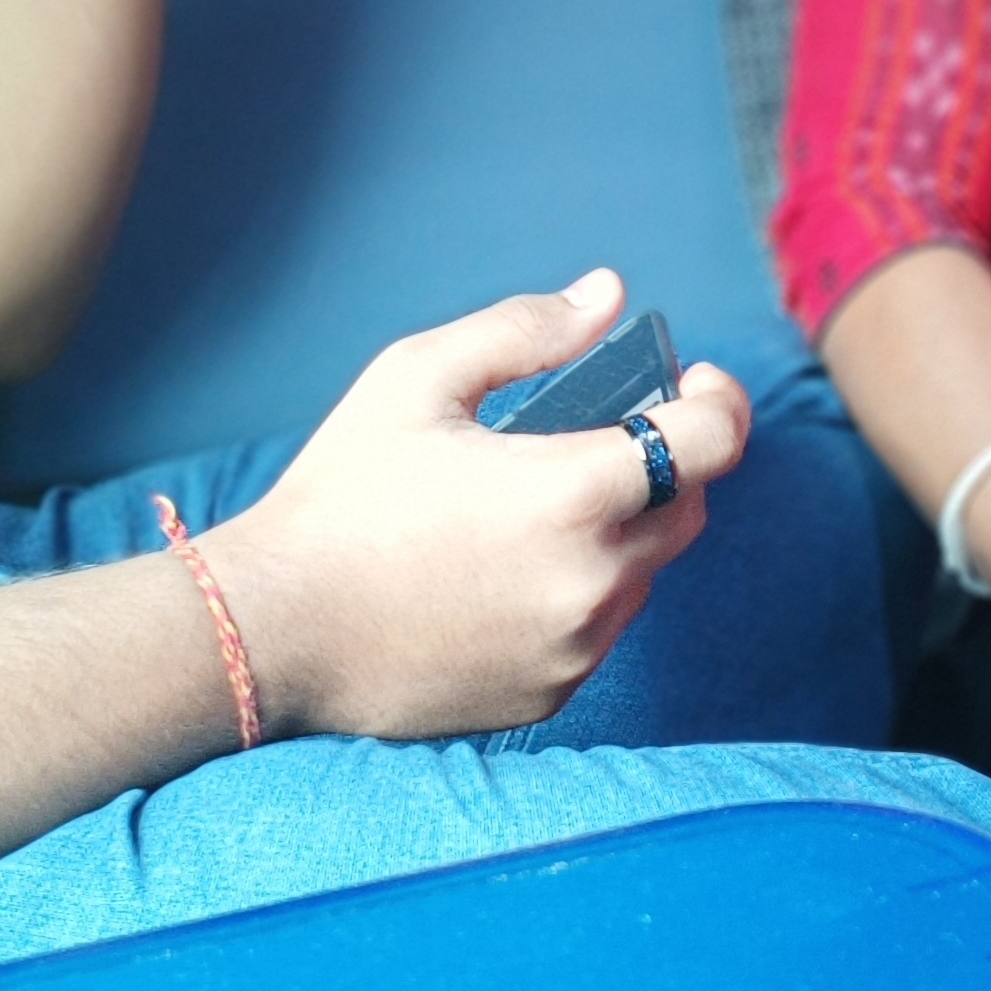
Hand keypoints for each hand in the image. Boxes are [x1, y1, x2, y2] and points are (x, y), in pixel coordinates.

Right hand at [200, 269, 748, 740]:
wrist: (272, 633)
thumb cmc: (339, 497)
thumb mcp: (418, 380)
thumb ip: (525, 330)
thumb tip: (607, 294)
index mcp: (573, 493)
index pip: (714, 441)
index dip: (718, 401)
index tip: (695, 382)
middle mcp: (593, 580)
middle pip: (687, 508)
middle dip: (667, 462)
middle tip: (607, 434)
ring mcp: (575, 648)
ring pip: (644, 574)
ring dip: (620, 531)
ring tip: (538, 504)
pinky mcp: (549, 696)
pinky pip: (597, 631)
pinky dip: (579, 593)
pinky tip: (507, 571)